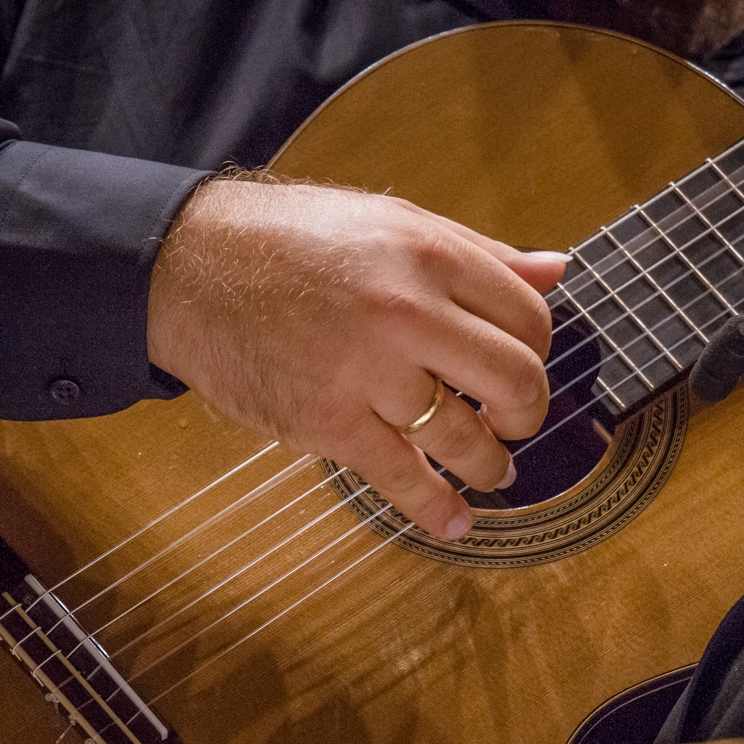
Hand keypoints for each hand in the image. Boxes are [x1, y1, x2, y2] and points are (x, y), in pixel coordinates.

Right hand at [147, 178, 567, 540]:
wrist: (188, 267)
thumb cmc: (287, 240)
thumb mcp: (390, 222)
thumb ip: (477, 251)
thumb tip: (556, 269)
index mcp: (428, 253)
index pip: (529, 316)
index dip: (539, 349)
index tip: (523, 365)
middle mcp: (405, 309)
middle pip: (515, 379)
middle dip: (528, 413)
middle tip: (516, 422)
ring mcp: (366, 370)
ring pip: (464, 437)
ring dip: (490, 464)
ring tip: (493, 470)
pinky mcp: (326, 420)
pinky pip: (401, 477)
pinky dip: (437, 508)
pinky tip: (456, 521)